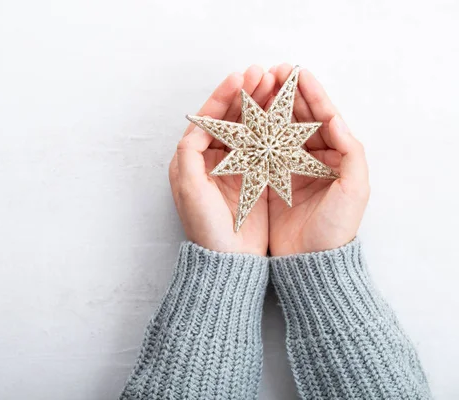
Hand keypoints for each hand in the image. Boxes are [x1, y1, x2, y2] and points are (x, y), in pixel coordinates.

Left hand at [169, 66, 275, 254]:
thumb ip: (189, 154)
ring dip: (259, 106)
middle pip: (228, 118)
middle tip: (262, 73)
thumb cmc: (205, 227)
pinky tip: (283, 113)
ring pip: (247, 127)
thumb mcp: (190, 190)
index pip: (208, 119)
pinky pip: (262, 144)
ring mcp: (233, 166)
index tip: (239, 77)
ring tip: (275, 84)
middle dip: (244, 95)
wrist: (229, 259)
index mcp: (191, 159)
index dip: (222, 97)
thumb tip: (195, 125)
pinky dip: (272, 127)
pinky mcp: (252, 176)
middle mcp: (210, 159)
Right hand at [267, 64, 369, 255]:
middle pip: (298, 118)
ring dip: (268, 107)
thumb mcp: (354, 189)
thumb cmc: (336, 227)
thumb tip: (336, 118)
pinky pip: (261, 149)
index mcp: (335, 156)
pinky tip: (245, 118)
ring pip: (277, 129)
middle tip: (272, 73)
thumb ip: (351, 152)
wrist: (310, 261)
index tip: (296, 72)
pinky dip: (253, 132)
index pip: (323, 116)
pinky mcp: (269, 180)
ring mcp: (289, 167)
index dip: (310, 93)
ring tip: (257, 86)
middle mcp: (311, 158)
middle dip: (286, 93)